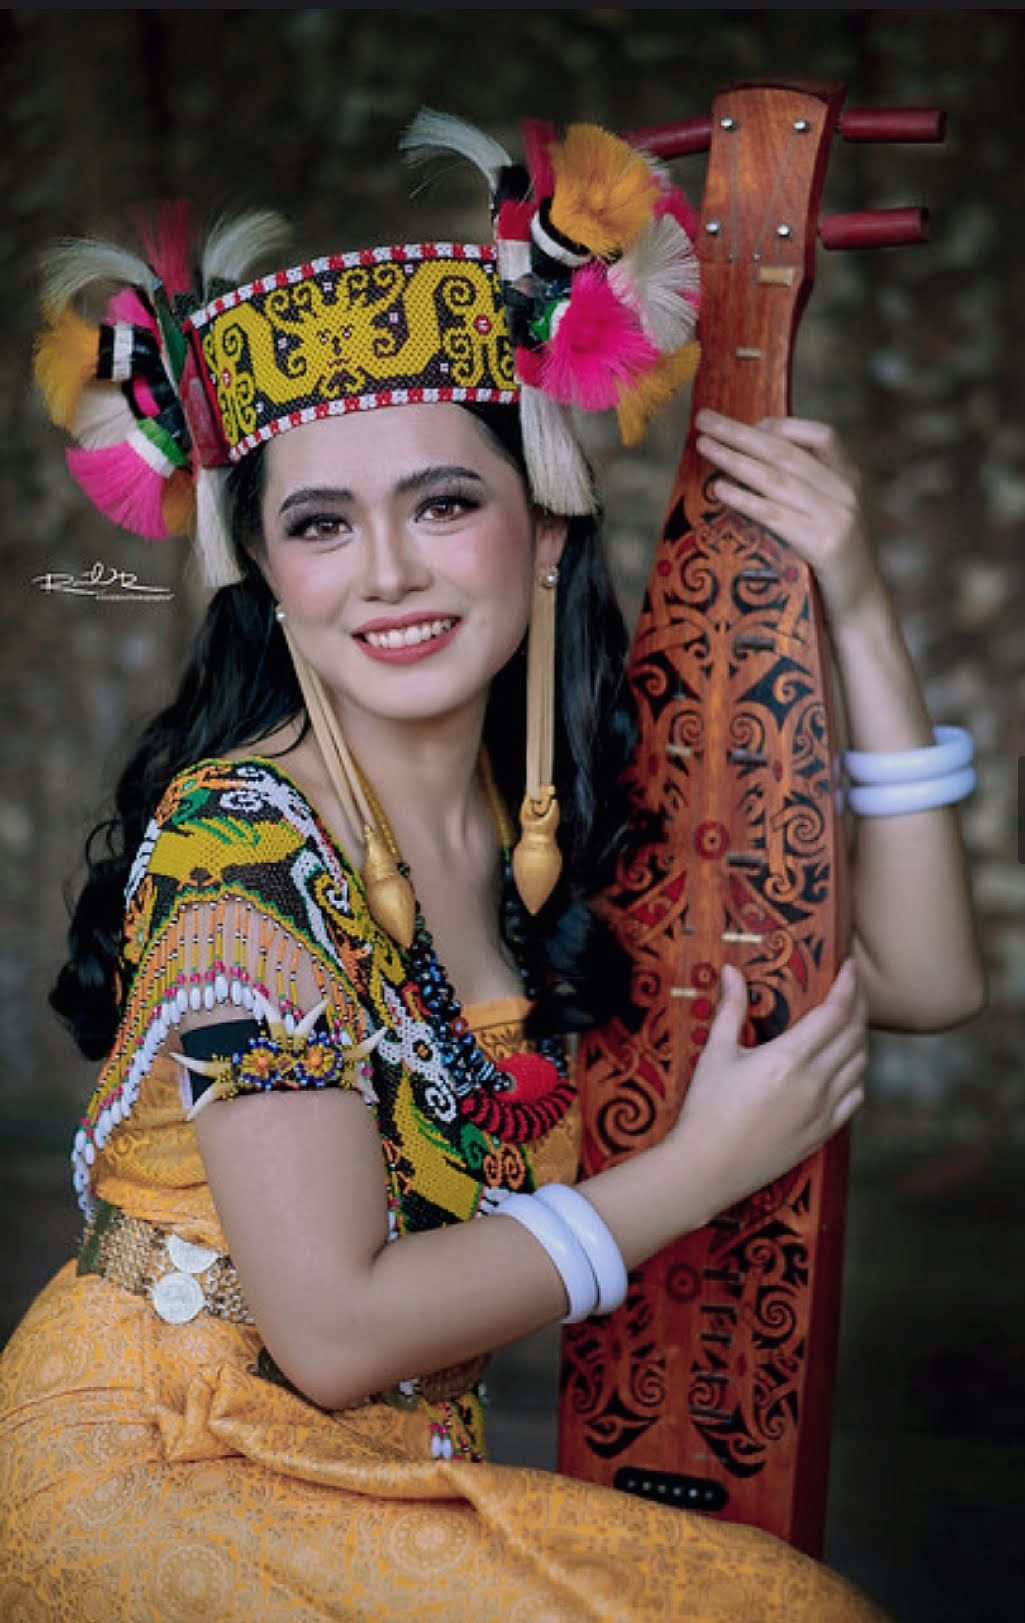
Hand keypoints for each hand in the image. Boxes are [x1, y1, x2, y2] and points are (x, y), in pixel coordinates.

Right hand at [666, 958, 866, 1220]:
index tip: (850, 966)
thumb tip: (732, 972)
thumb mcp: (715, 1054)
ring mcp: (823, 1111)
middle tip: (852, 988)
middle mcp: (814, 1084)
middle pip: (854, 1035)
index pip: (834, 1012)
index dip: (848, 986)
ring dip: (860, 1039)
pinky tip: (846, 1067)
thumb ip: (730, 1010)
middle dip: (858, 1005)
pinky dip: (857, 1075)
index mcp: (788, 1059)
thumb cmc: (705, 1110)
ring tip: (850, 1023)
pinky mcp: (822, 1133)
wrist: (707, 1169)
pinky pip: (855, 1098)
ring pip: (860, 1065)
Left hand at [694, 409, 882, 628]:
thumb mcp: (828, 516)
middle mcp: (846, 491)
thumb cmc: (833, 563)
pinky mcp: (824, 546)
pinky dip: (746, 500)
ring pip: (777, 479)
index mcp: (850, 478)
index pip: (821, 434)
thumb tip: (752, 462)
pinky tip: (721, 490)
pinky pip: (776, 516)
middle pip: (786, 451)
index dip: (779, 426)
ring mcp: (838, 517)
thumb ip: (804, 489)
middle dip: (741, 433)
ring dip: (735, 460)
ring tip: (705, 447)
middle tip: (705, 419)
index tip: (743, 424)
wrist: (862, 609)